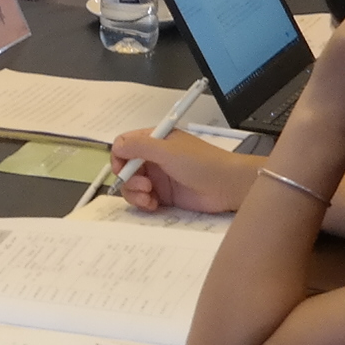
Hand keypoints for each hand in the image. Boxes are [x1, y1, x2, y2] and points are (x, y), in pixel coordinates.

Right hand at [105, 130, 254, 215]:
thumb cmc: (201, 162)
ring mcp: (159, 178)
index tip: (121, 169)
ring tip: (149, 198)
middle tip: (143, 185)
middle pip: (126, 168)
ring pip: (132, 186)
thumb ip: (138, 146)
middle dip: (128, 178)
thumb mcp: (167, 150)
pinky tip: (154, 204)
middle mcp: (154, 158)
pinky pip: (144, 200)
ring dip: (135, 193)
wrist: (228, 186)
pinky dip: (144, 203)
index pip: (125, 145)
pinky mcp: (165, 196)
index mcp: (155, 140)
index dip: (119, 157)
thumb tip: (116, 147)